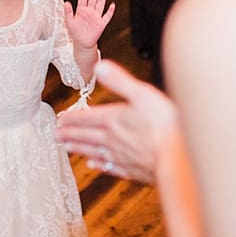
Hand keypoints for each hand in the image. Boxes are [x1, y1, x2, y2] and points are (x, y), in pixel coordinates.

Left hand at [56, 59, 175, 182]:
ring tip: (67, 147)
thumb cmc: (165, 126)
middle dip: (71, 134)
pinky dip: (99, 165)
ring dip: (80, 149)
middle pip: (87, 136)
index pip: (87, 117)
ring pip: (94, 152)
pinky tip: (93, 165)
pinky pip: (109, 167)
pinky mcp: (132, 170)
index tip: (60, 119)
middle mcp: (114, 139)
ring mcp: (122, 157)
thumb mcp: (143, 94)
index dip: (73, 117)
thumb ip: (120, 81)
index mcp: (115, 119)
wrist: (179, 158)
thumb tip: (100, 66)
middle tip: (56, 134)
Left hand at [64, 0, 114, 49]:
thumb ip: (68, 12)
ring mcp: (96, 17)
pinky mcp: (101, 23)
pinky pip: (107, 16)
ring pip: (100, 4)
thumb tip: (66, 2)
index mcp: (81, 10)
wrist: (82, 43)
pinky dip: (110, 11)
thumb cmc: (75, 32)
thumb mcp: (69, 22)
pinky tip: (112, 5)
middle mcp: (89, 12)